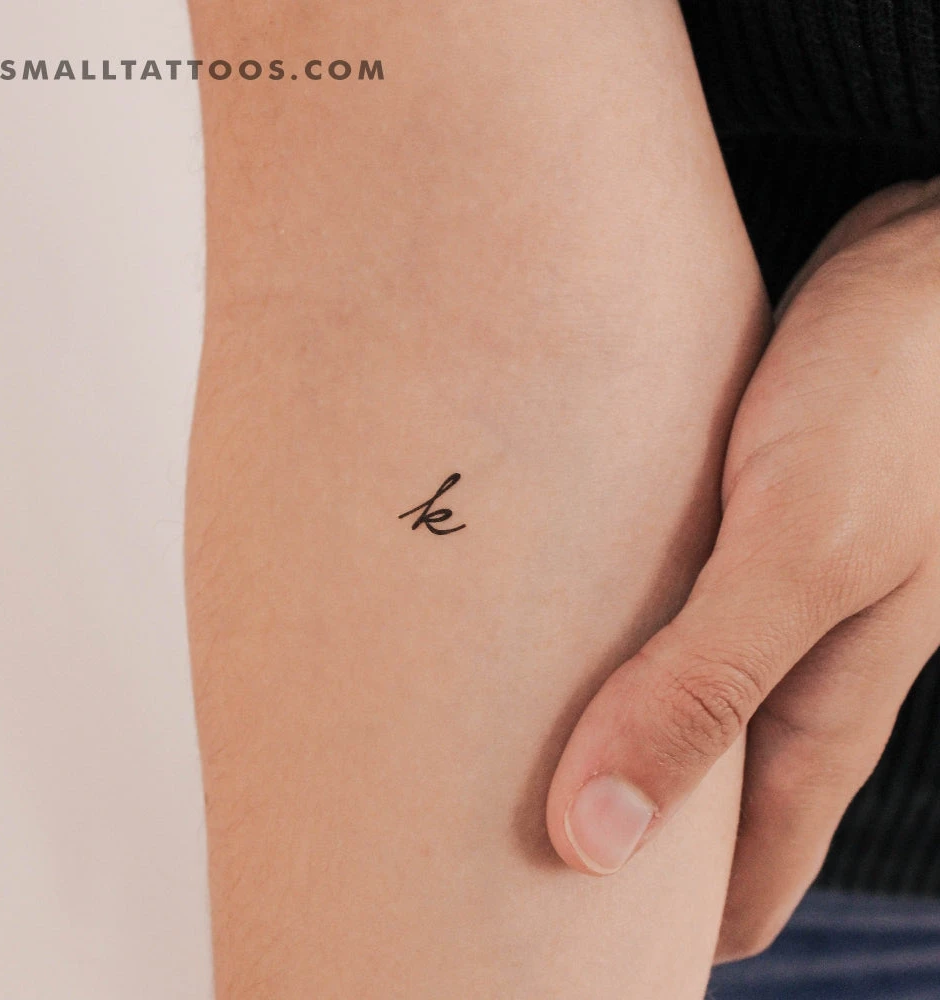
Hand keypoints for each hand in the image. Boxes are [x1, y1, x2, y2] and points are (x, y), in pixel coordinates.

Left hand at [545, 177, 939, 961]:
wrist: (924, 268)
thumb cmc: (886, 397)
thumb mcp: (800, 550)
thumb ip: (706, 688)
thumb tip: (597, 841)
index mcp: (815, 700)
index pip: (738, 870)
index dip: (659, 932)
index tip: (566, 960)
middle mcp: (784, 661)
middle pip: (690, 793)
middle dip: (607, 836)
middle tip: (501, 868)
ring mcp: (753, 596)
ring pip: (664, 703)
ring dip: (588, 735)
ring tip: (488, 760)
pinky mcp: (720, 532)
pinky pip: (648, 617)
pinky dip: (590, 645)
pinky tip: (529, 637)